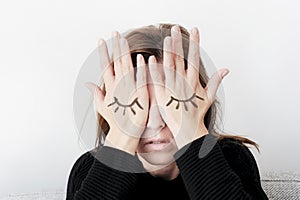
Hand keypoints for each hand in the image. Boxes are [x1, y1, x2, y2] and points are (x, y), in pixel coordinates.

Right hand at [85, 31, 148, 153]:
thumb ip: (96, 93)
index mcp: (109, 88)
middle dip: (115, 47)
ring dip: (125, 53)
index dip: (103, 53)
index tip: (101, 40)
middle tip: (114, 33)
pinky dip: (140, 69)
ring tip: (123, 40)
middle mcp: (117, 87)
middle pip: (115, 63)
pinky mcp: (139, 96)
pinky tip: (140, 58)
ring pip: (126, 68)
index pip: (105, 66)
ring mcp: (128, 91)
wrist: (125, 135)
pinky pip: (140, 80)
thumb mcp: (103, 106)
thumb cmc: (116, 121)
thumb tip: (87, 83)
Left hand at [148, 25, 228, 148]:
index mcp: (194, 81)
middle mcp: (184, 83)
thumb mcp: (209, 97)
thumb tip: (226, 69)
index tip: (195, 30)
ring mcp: (174, 89)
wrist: (189, 131)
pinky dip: (155, 71)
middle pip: (181, 59)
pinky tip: (151, 60)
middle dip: (179, 43)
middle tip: (176, 28)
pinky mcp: (164, 97)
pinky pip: (159, 82)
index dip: (195, 43)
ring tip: (166, 38)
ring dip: (168, 52)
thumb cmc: (198, 114)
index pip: (194, 58)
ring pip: (171, 68)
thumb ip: (215, 81)